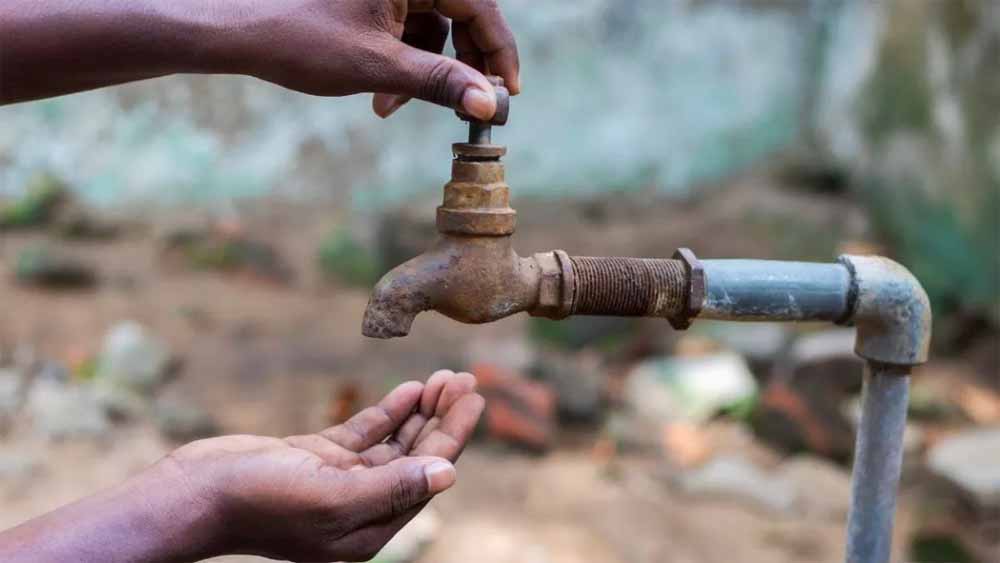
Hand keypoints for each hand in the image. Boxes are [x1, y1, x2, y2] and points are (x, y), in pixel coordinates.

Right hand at [163, 370, 482, 560]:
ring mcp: (338, 481)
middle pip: (416, 458)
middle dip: (443, 419)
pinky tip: (410, 389)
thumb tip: (449, 475)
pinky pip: (366, 434)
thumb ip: (391, 488)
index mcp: (368, 528)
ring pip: (394, 443)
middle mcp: (360, 507)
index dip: (454, 436)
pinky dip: (389, 412)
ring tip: (446, 377)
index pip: (426, 476)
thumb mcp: (330, 498)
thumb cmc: (258, 502)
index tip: (475, 398)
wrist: (193, 494)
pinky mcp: (317, 459)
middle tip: (468, 379)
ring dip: (421, 411)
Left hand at [231, 0, 519, 119]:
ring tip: (390, 106)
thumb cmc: (302, 39)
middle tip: (465, 106)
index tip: (508, 92)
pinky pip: (408, 28)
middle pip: (462, 14)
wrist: (240, 32)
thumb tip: (490, 104)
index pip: (480, 6)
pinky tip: (380, 94)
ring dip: (424, 70)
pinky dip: (403, 62)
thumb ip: (440, 83)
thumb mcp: (378, 66)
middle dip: (458, 65)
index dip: (498, 52)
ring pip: (434, 26)